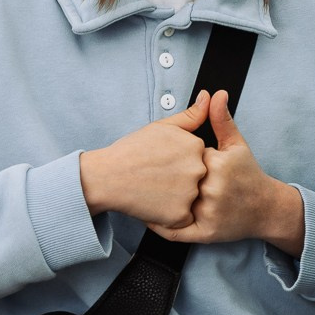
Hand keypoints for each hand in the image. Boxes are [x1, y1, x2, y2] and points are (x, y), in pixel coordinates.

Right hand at [78, 92, 209, 223]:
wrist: (106, 177)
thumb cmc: (131, 151)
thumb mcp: (162, 127)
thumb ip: (191, 115)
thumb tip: (208, 96)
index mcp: (196, 146)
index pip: (199, 157)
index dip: (179, 162)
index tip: (163, 162)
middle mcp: (198, 169)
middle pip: (197, 178)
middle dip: (181, 179)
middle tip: (157, 176)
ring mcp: (189, 193)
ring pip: (192, 198)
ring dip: (177, 197)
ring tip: (155, 188)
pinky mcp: (180, 215)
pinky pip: (183, 217)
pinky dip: (171, 214)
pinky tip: (154, 203)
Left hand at [147, 91, 305, 253]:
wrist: (266, 208)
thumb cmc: (249, 176)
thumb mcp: (237, 145)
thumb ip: (221, 120)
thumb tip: (216, 94)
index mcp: (217, 165)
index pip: (183, 156)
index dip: (175, 157)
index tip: (172, 158)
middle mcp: (212, 189)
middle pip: (175, 179)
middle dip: (165, 177)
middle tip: (152, 175)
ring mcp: (207, 212)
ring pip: (169, 204)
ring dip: (154, 199)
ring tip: (143, 192)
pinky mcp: (203, 233)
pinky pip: (172, 230)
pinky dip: (157, 224)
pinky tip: (149, 214)